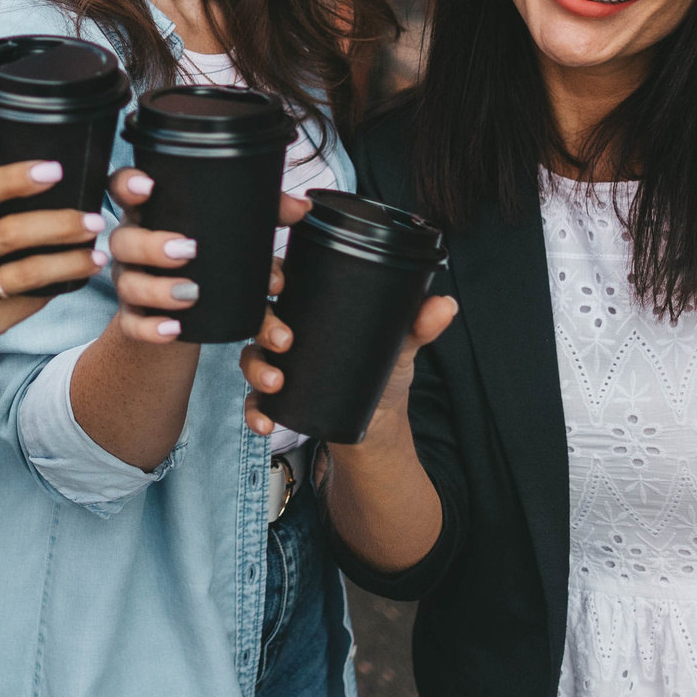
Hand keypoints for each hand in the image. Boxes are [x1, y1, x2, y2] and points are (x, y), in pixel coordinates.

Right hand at [0, 159, 108, 358]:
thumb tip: (58, 190)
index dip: (16, 178)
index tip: (55, 170)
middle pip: (10, 231)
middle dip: (60, 223)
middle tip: (96, 220)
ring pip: (28, 271)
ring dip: (71, 261)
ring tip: (99, 255)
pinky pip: (30, 302)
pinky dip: (59, 287)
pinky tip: (79, 280)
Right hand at [108, 170, 312, 343]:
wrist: (182, 312)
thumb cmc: (206, 257)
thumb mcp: (230, 232)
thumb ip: (264, 214)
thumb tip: (301, 207)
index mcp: (150, 214)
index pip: (123, 189)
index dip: (128, 184)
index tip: (149, 186)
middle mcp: (132, 246)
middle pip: (123, 239)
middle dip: (152, 245)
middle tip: (188, 251)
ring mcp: (130, 283)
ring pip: (128, 284)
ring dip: (158, 290)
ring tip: (191, 294)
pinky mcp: (136, 319)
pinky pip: (134, 326)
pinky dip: (152, 330)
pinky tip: (174, 330)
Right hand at [243, 287, 455, 439]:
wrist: (378, 419)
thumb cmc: (382, 368)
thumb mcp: (401, 344)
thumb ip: (419, 324)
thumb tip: (446, 305)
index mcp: (311, 303)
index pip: (282, 277)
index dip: (272, 274)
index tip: (281, 282)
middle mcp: (287, 327)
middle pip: (260, 314)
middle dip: (264, 324)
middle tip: (284, 339)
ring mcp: (278, 362)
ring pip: (251, 355)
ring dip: (257, 367)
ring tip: (277, 381)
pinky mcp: (276, 396)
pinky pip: (254, 401)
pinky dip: (255, 412)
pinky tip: (267, 422)